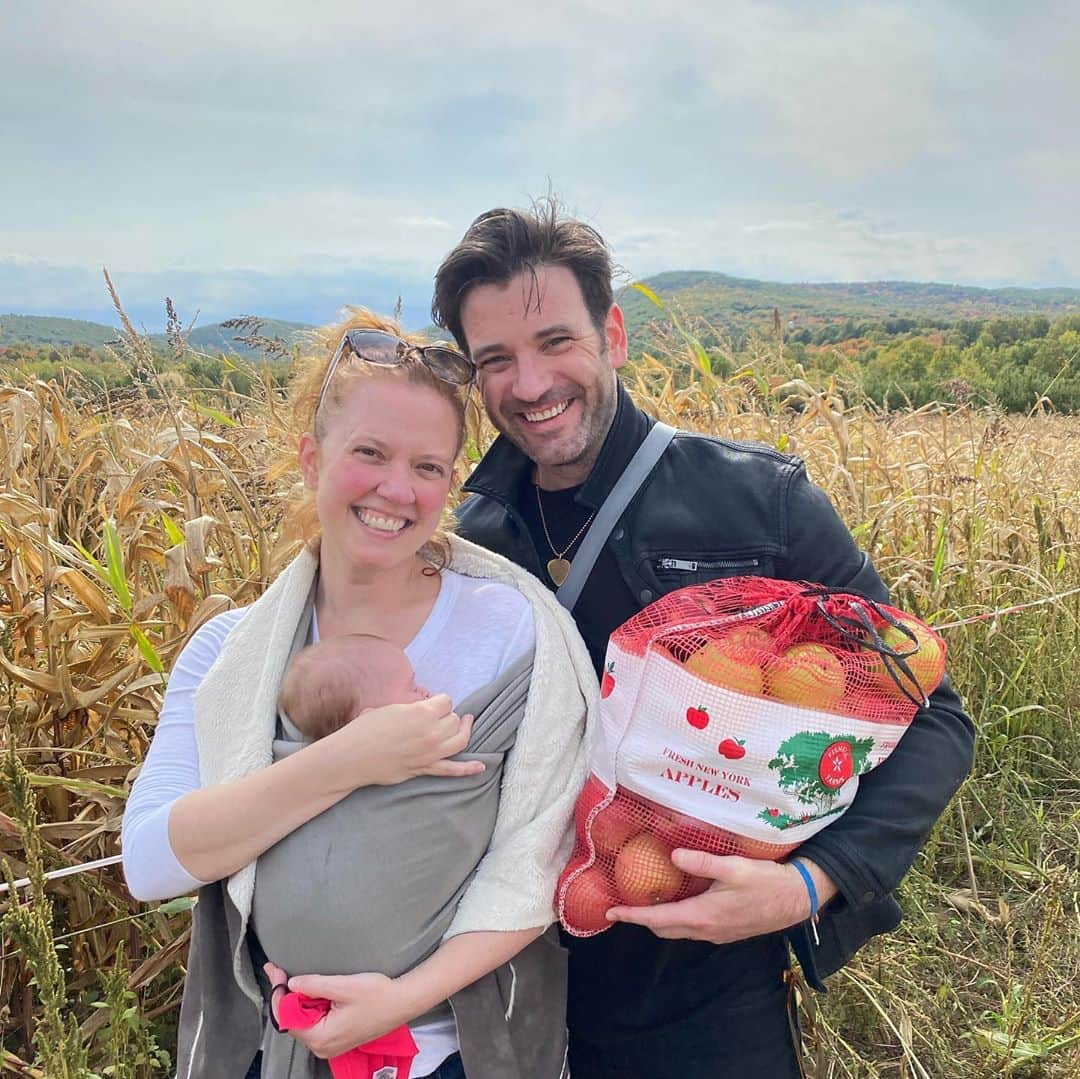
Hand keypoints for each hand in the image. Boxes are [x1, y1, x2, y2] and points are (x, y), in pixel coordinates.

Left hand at [264, 962, 410, 1058]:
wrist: (403, 1002)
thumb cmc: (377, 995)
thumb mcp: (343, 986)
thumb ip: (314, 985)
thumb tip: (290, 984)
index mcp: (321, 1037)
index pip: (287, 1018)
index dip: (278, 994)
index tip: (275, 971)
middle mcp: (323, 1046)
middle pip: (293, 1021)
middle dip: (285, 996)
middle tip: (279, 970)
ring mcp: (331, 1044)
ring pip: (304, 1021)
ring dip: (297, 1000)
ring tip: (290, 977)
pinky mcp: (338, 1037)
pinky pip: (315, 1022)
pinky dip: (310, 1005)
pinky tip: (310, 990)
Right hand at [327, 694, 480, 784]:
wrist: (351, 757)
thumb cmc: (366, 729)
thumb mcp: (390, 709)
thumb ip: (412, 709)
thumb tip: (421, 711)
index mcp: (422, 713)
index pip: (446, 702)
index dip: (440, 702)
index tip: (433, 704)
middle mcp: (431, 732)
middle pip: (454, 720)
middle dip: (447, 716)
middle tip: (436, 717)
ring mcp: (430, 753)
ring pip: (460, 740)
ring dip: (463, 731)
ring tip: (465, 724)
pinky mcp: (424, 769)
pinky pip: (451, 770)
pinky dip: (468, 769)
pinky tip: (481, 766)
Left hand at [606, 851, 834, 944]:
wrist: (797, 900)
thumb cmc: (766, 882)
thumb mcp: (733, 867)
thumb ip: (701, 862)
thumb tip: (672, 855)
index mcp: (703, 916)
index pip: (658, 920)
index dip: (633, 916)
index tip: (610, 912)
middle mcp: (706, 930)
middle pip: (664, 929)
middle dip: (642, 919)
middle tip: (623, 904)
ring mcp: (717, 933)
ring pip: (679, 930)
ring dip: (659, 920)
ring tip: (645, 901)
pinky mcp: (726, 931)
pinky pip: (692, 928)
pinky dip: (677, 918)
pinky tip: (677, 900)